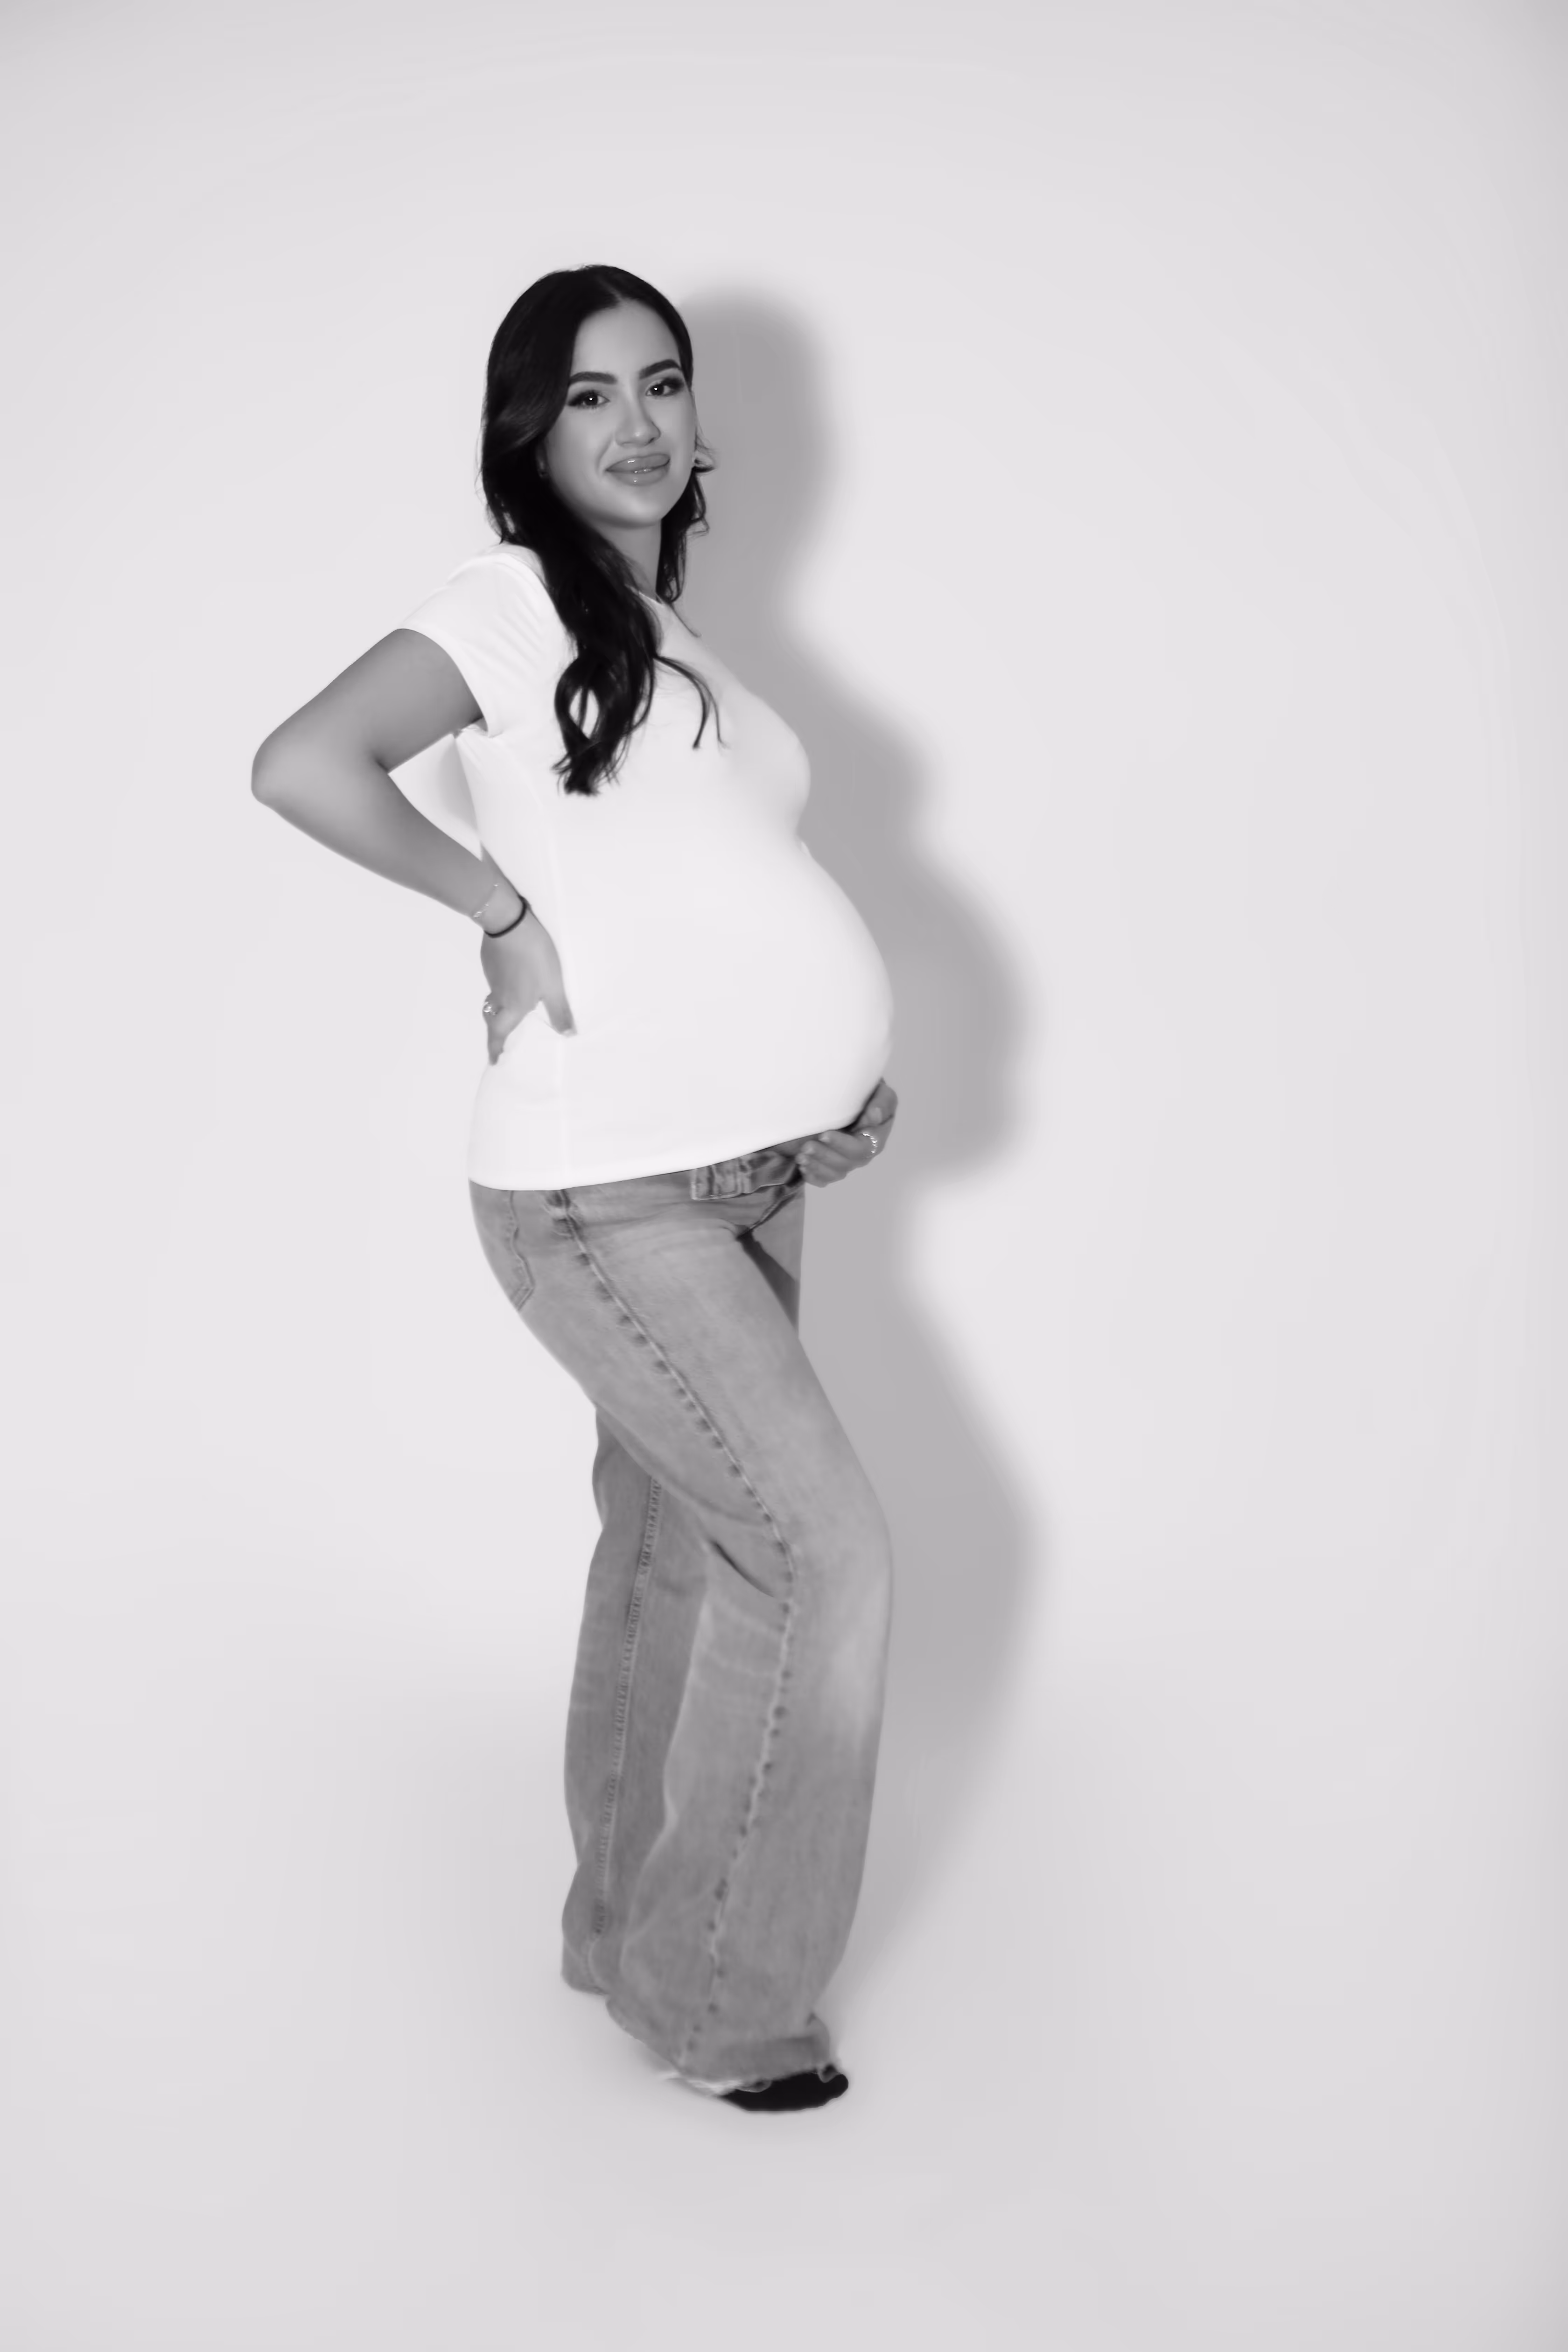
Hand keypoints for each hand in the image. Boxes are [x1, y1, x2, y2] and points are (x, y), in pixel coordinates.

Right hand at [479, 909, 575, 1063]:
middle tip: (498, 1040)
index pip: (499, 1034)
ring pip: (492, 1000)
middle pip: (491, 1019)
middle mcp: (498, 996)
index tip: (494, 1061)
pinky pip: (494, 982)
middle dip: (494, 1032)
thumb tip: (568, 1035)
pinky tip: (513, 978)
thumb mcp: (553, 986)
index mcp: (512, 1007)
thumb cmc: (533, 958)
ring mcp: (492, 977)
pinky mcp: (490, 961)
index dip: (496, 1049)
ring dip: (498, 1009)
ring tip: (510, 1010)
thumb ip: (559, 1011)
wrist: (509, 923)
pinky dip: (501, 988)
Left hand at [787, 1078, 898, 1185]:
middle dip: (825, 1156)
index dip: (842, 1145)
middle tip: (807, 1146)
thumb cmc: (866, 1092)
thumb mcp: (880, 1091)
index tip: (824, 1135)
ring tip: (801, 1157)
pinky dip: (814, 1176)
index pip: (862, 1148)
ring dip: (817, 1166)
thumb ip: (882, 1102)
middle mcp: (863, 1153)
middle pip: (847, 1163)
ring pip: (835, 1173)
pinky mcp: (834, 1166)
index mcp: (876, 1138)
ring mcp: (848, 1161)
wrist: (848, 1095)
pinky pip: (826, 1179)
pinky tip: (803, 1167)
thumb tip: (874, 1116)